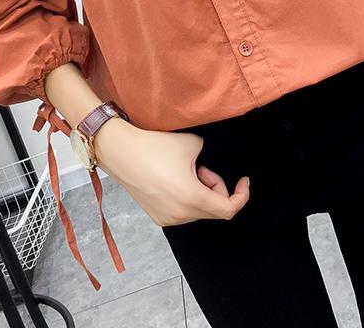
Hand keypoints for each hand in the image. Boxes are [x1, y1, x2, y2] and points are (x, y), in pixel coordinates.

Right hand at [92, 117, 250, 225]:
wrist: (120, 151)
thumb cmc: (155, 146)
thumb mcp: (193, 144)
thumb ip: (209, 157)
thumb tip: (207, 168)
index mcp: (192, 198)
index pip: (228, 209)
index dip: (241, 195)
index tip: (243, 180)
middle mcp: (180, 215)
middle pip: (214, 209)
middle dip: (216, 188)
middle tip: (202, 167)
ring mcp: (167, 219)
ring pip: (199, 211)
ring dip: (201, 193)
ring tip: (184, 171)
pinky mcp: (157, 217)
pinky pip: (183, 212)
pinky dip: (188, 198)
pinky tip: (173, 180)